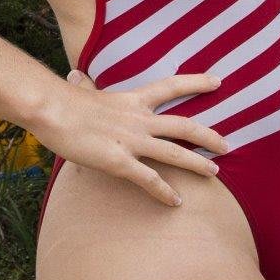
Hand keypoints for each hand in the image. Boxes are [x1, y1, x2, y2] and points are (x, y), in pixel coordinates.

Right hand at [30, 72, 227, 209]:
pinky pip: (149, 180)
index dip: (197, 83)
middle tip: (228, 146)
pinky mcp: (120, 162)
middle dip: (209, 136)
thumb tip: (76, 77)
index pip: (171, 86)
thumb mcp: (81, 91)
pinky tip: (176, 202)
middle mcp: (138, 119)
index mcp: (132, 100)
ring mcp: (131, 141)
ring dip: (197, 164)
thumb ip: (86, 87)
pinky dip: (165, 192)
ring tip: (215, 174)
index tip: (218, 81)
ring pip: (175, 153)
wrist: (51, 110)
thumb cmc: (61, 101)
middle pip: (184, 126)